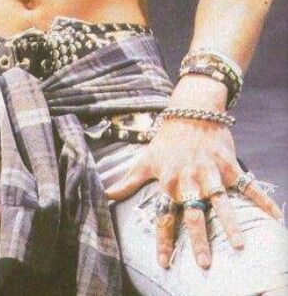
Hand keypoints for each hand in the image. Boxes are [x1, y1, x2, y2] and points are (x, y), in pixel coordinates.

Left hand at [104, 119, 281, 270]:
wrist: (192, 110)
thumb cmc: (166, 138)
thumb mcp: (145, 159)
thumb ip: (128, 181)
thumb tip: (105, 193)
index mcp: (170, 183)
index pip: (166, 216)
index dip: (164, 239)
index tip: (165, 262)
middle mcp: (191, 181)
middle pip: (195, 214)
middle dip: (199, 239)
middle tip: (205, 264)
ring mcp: (212, 173)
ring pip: (222, 202)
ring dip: (231, 223)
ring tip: (240, 245)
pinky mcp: (229, 165)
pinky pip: (248, 185)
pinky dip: (262, 200)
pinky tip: (275, 217)